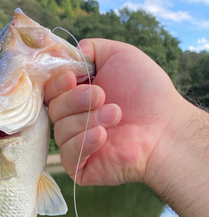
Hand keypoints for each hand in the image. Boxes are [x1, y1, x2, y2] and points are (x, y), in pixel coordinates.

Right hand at [45, 39, 187, 186]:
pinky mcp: (81, 168)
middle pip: (54, 110)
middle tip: (102, 96)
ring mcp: (77, 145)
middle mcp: (75, 120)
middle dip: (76, 100)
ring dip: (87, 120)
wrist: (165, 128)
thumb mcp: (120, 56)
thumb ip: (91, 48)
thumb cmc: (147, 92)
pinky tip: (103, 136)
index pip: (51, 92)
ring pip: (61, 132)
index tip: (72, 78)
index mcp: (78, 97)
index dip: (56, 84)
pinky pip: (67, 156)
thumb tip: (69, 56)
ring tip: (115, 115)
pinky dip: (83, 143)